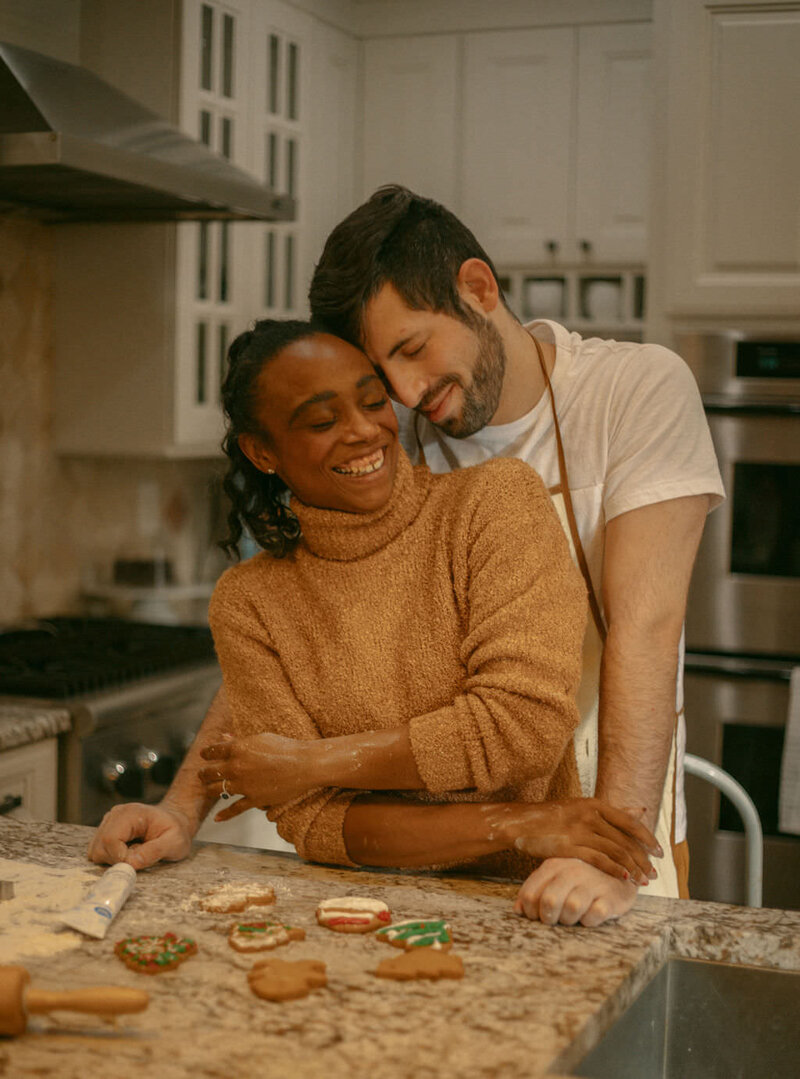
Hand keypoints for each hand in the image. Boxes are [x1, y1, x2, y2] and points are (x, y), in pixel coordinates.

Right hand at [87, 802, 194, 869]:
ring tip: (135, 854)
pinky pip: (99, 851)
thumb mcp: (175, 842)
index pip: (110, 839)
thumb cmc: (177, 830)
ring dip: (113, 860)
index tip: (136, 863)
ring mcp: (108, 822)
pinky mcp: (106, 832)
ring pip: (96, 851)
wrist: (175, 821)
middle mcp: (115, 815)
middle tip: (138, 858)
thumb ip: (154, 851)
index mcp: (131, 813)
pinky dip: (111, 858)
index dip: (120, 857)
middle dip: (116, 860)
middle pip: (99, 846)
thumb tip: (130, 863)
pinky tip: (128, 852)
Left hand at [198, 732, 317, 821]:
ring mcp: (244, 785)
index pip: (213, 751)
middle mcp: (236, 767)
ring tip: (207, 788)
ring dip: (209, 789)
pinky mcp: (253, 800)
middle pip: (210, 772)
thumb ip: (239, 740)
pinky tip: (216, 818)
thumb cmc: (284, 747)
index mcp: (238, 748)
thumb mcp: (260, 738)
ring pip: (217, 790)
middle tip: (202, 774)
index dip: (206, 753)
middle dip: (203, 773)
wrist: (303, 764)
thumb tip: (224, 737)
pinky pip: (234, 809)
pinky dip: (224, 815)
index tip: (204, 755)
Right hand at [503, 799, 660, 883]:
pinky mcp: (569, 846)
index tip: (660, 851)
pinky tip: (624, 879)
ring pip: (615, 851)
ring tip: (643, 881)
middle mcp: (590, 815)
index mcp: (595, 804)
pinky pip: (599, 859)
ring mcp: (580, 830)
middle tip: (654, 873)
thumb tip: (640, 811)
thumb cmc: (553, 817)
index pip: (630, 822)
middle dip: (644, 859)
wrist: (522, 823)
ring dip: (632, 868)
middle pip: (626, 839)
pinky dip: (614, 869)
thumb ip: (610, 812)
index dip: (648, 838)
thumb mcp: (582, 808)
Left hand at [514, 858, 638, 926]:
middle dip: (548, 918)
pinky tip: (590, 915)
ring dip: (569, 920)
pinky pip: (594, 916)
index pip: (529, 894)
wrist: (622, 869)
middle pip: (549, 902)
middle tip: (555, 919)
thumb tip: (517, 910)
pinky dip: (589, 921)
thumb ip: (536, 889)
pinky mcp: (612, 897)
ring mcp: (593, 883)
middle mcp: (572, 871)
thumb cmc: (583, 877)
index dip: (529, 912)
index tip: (537, 916)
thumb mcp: (557, 877)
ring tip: (573, 917)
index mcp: (554, 865)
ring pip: (571, 909)